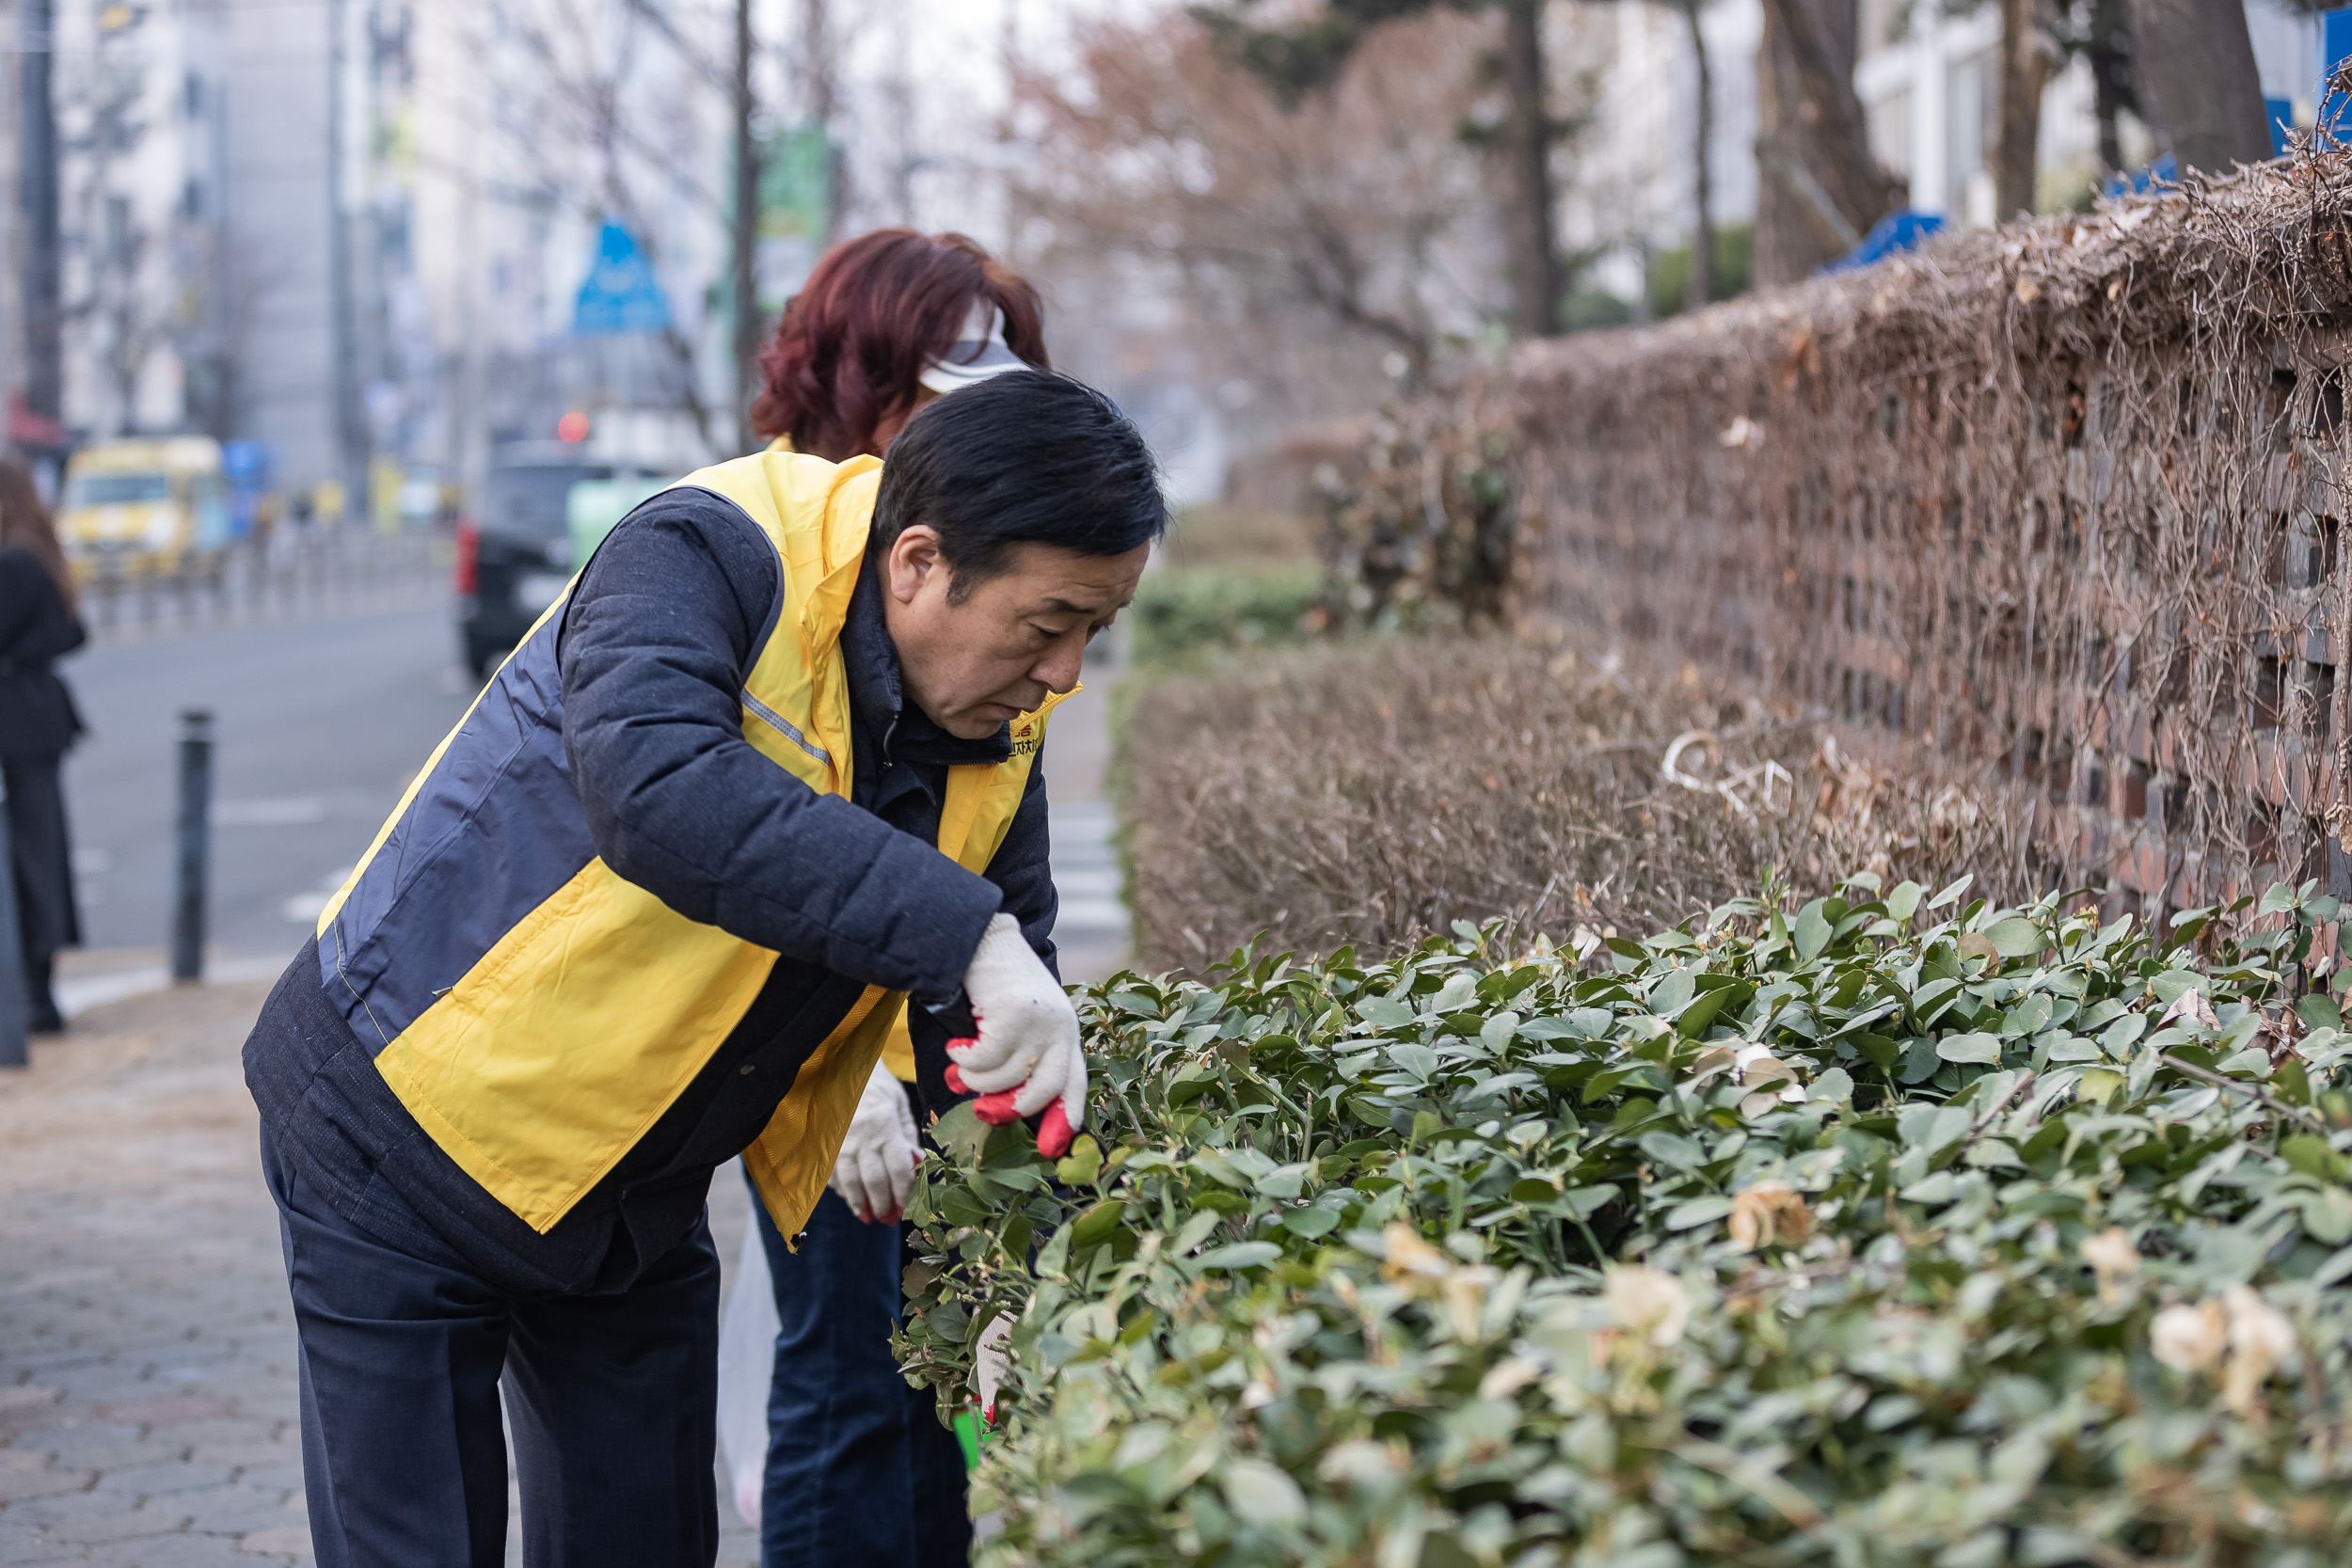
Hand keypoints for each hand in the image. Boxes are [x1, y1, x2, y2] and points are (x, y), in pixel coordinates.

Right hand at [828, 1060, 919, 1223]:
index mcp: (885, 1126)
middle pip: (875, 1180)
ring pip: (850, 1182)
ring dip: (859, 1203)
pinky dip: (840, 1189)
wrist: (840, 1064)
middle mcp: (862, 1137)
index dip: (904, 1192)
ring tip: (867, 1217)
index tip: (907, 1206)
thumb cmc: (876, 1083)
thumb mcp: (899, 1103)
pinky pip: (831, 1172)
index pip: (899, 1169)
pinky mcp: (824, 1142)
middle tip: (888, 1219)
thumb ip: (907, 1135)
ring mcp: (840, 1141)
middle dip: (883, 1204)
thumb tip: (917, 1164)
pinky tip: (848, 1197)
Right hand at [942, 913, 1086, 1156]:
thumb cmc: (995, 987)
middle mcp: (1061, 1027)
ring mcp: (1040, 1019)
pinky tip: (956, 1046)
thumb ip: (1019, 1059)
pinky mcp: (1014, 1012)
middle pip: (1044, 1089)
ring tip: (959, 1067)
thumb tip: (1003, 1108)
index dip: (1064, 1119)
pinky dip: (964, 1059)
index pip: (1074, 1084)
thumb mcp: (1017, 1025)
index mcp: (1066, 1033)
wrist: (979, 938)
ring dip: (976, 1080)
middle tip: (983, 1112)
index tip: (1051, 1150)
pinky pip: (984, 1058)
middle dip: (1011, 1109)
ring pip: (1007, 1076)